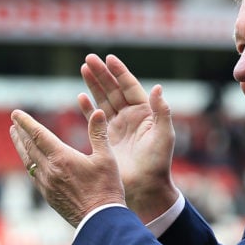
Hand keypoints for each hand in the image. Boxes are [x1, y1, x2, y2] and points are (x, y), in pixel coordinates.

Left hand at [9, 108, 124, 227]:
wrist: (100, 220)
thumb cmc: (107, 188)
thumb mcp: (107, 158)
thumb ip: (99, 133)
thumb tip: (98, 111)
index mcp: (62, 158)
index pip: (38, 135)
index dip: (26, 122)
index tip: (15, 113)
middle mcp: (50, 170)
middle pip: (29, 147)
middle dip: (21, 133)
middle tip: (14, 123)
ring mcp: (47, 185)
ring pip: (29, 162)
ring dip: (21, 148)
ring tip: (16, 138)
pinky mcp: (49, 196)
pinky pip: (34, 175)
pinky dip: (30, 163)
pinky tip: (32, 162)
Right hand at [79, 54, 178, 222]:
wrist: (146, 186)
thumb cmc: (158, 162)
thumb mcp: (164, 136)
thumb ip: (162, 112)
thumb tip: (158, 87)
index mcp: (145, 113)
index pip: (130, 87)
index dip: (120, 72)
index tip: (109, 58)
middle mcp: (130, 117)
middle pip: (114, 90)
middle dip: (102, 74)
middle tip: (89, 58)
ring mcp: (117, 127)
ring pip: (103, 100)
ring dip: (93, 85)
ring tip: (83, 68)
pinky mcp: (106, 138)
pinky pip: (94, 119)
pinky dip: (87, 108)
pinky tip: (79, 96)